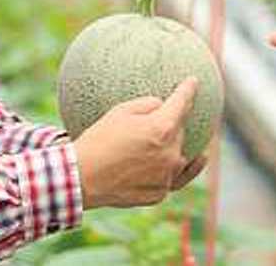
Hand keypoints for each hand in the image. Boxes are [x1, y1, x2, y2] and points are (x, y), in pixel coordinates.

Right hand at [72, 78, 204, 208]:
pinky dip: (173, 169)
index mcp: (162, 129)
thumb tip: (162, 104)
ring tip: (182, 140)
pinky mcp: (160, 193)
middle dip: (175, 123)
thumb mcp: (118, 112)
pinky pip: (171, 178)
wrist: (82, 179)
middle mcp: (170, 154)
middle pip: (180, 132)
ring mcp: (166, 176)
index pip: (182, 103)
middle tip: (165, 118)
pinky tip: (190, 162)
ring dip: (176, 148)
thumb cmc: (97, 141)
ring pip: (180, 157)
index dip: (188, 90)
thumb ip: (147, 105)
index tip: (193, 81)